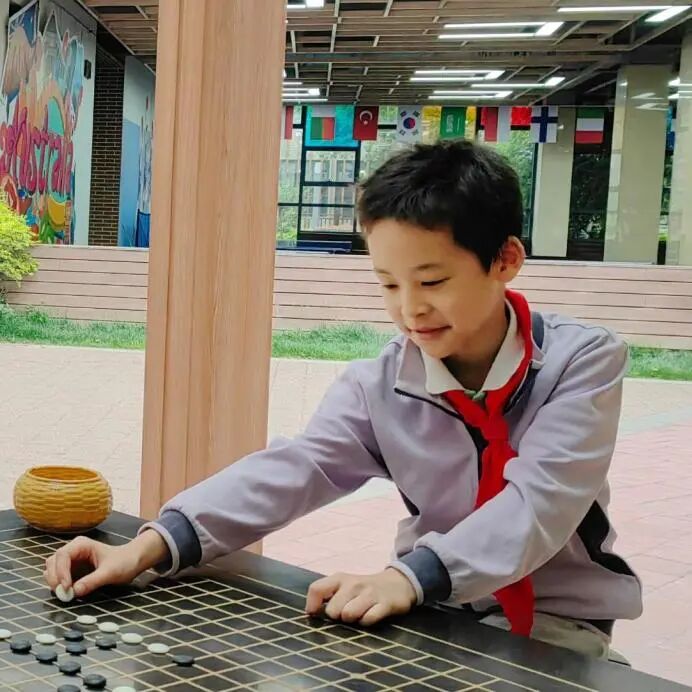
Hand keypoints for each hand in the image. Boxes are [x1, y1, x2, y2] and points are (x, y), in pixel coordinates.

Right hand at [43, 529, 169, 597]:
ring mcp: (71, 560)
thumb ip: (93, 581)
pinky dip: (59, 585)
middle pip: (53, 562)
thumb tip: (74, 591)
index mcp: (82, 544)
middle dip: (55, 578)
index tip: (66, 587)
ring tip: (66, 593)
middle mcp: (74, 550)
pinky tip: (68, 591)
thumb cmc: (124, 562)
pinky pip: (58, 577)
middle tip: (63, 593)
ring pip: (52, 569)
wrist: (132, 561)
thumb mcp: (110, 572)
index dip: (60, 572)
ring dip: (55, 582)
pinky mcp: (72, 570)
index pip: (62, 555)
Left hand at [305, 568, 416, 626]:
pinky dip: (367, 622)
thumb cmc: (363, 589)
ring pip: (349, 615)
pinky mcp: (385, 603)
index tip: (316, 614)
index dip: (312, 605)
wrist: (397, 583)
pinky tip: (371, 615)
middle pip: (333, 610)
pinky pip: (368, 619)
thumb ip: (326, 594)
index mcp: (340, 578)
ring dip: (352, 620)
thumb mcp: (344, 585)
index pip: (316, 589)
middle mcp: (353, 584)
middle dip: (337, 616)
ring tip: (359, 614)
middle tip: (347, 613)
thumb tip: (309, 612)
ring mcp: (370, 593)